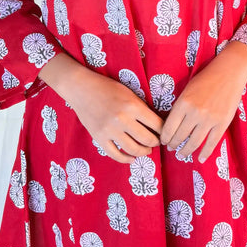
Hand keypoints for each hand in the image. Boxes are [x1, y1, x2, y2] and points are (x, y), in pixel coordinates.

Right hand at [38, 53, 162, 163]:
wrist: (81, 88)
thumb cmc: (107, 87)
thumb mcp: (129, 93)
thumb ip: (141, 108)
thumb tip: (157, 124)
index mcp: (133, 106)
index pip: (157, 124)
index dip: (164, 131)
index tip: (165, 133)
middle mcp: (123, 119)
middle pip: (148, 139)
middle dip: (156, 143)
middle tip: (157, 142)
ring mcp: (110, 130)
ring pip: (133, 149)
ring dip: (144, 152)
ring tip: (147, 150)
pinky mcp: (99, 137)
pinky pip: (115, 154)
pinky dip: (126, 159)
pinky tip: (131, 158)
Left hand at [159, 41, 246, 162]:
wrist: (228, 72)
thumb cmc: (206, 78)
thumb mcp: (187, 89)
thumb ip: (180, 106)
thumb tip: (172, 125)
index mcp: (183, 103)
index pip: (169, 127)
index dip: (165, 137)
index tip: (163, 142)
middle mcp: (194, 113)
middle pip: (180, 136)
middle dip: (173, 144)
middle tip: (171, 148)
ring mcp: (209, 119)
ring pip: (194, 142)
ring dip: (185, 150)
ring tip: (181, 153)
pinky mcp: (222, 123)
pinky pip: (211, 143)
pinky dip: (205, 153)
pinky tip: (200, 159)